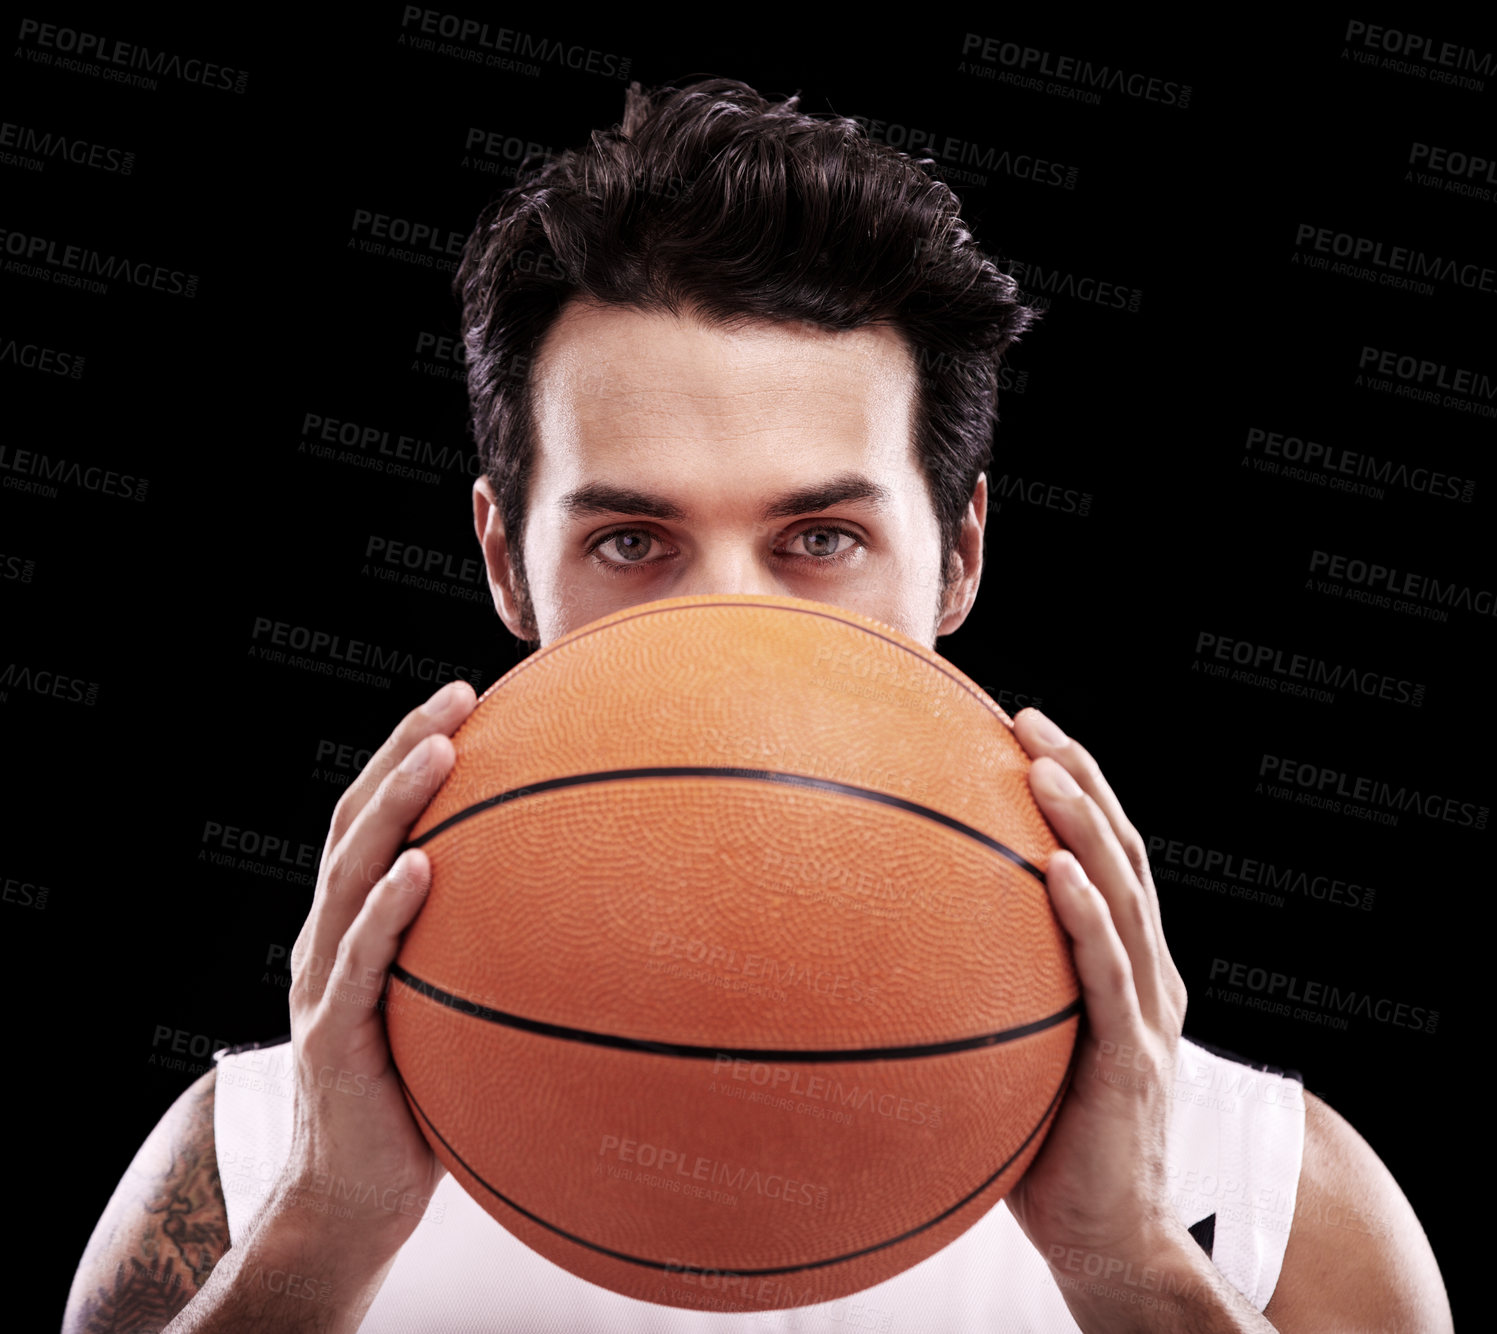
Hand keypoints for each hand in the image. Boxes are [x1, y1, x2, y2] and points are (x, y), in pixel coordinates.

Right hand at [264, 679, 477, 1272]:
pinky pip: (357, 966)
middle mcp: (330, 938)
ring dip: (393, 807)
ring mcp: (321, 984)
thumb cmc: (422, 1093)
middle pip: (358, 822)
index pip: (377, 818)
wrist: (357, 1196)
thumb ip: (492, 952)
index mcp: (358, 923)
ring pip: (349, 875)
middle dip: (404, 751)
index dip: (410, 750)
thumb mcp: (457, 1006)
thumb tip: (597, 909)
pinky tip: (421, 871)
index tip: (467, 695)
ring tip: (441, 753)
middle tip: (457, 696)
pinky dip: (384, 913)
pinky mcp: (331, 1038)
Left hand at [1003, 707, 1189, 1265]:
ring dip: (1084, 826)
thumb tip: (889, 948)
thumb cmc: (1048, 1145)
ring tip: (1042, 768)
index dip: (1076, 787)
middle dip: (1081, 777)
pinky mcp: (1131, 1060)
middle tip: (1029, 719)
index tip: (1022, 728)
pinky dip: (1087, 918)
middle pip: (1122, 852)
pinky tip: (1054, 871)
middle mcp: (1147, 976)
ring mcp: (1147, 1014)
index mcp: (1125, 967)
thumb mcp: (1016, 1048)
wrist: (1107, 1238)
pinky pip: (1110, 976)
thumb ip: (986, 992)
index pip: (1106, 856)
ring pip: (1125, 896)